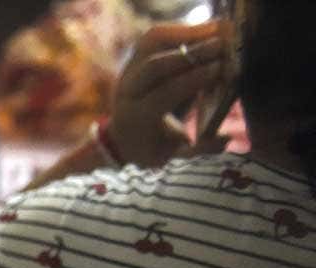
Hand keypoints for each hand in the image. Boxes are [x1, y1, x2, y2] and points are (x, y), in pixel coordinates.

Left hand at [108, 22, 226, 166]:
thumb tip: (225, 140)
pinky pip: (156, 37)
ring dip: (187, 35)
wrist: (123, 137)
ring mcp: (129, 71)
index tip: (220, 69)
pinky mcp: (135, 58)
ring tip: (219, 32)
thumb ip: (198, 150)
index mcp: (136, 118)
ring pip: (152, 44)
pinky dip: (182, 30)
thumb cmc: (153, 147)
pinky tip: (207, 31)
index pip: (162, 95)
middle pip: (154, 67)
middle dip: (191, 54)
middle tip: (223, 45)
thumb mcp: (172, 156)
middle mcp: (127, 91)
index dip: (191, 80)